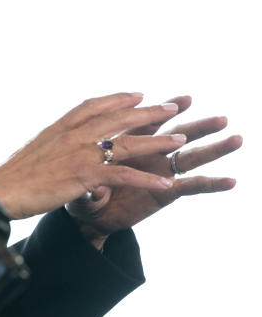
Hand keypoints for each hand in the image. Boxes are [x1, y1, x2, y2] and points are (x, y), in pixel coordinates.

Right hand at [0, 92, 190, 219]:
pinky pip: (124, 175)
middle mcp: (72, 135)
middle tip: (171, 106)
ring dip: (157, 141)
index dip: (118, 98)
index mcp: (58, 128)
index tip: (136, 94)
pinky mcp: (84, 175)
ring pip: (127, 143)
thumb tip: (55, 146)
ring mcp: (79, 153)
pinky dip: (147, 179)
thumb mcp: (32, 152)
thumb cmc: (10, 178)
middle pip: (118, 118)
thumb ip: (51, 146)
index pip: (92, 105)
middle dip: (148, 112)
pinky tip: (165, 183)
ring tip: (181, 139)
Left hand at [65, 95, 240, 246]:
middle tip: (220, 118)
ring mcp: (159, 173)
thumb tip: (95, 188)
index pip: (147, 122)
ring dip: (212, 149)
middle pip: (175, 135)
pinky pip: (190, 187)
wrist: (86, 216)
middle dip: (198, 126)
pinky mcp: (164, 194)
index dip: (165, 112)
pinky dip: (210, 184)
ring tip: (235, 139)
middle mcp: (148, 154)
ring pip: (189, 157)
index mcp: (126, 143)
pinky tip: (230, 181)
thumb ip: (89, 183)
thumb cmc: (82, 190)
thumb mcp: (80, 184)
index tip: (185, 100)